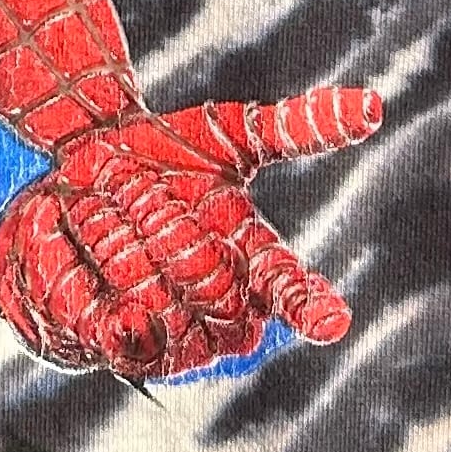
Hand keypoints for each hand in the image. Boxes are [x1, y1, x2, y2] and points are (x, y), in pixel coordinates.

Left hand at [0, 88, 381, 377]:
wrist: (76, 165)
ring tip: (105, 209)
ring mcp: (164, 335)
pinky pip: (105, 327)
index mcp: (254, 267)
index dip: (309, 307)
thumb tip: (374, 106)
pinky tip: (79, 255)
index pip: (290, 292)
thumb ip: (298, 126)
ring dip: (120, 242)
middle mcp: (217, 313)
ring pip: (152, 304)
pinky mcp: (108, 344)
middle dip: (170, 229)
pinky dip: (91, 287)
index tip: (331, 319)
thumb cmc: (165, 152)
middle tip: (143, 190)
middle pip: (209, 286)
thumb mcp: (231, 132)